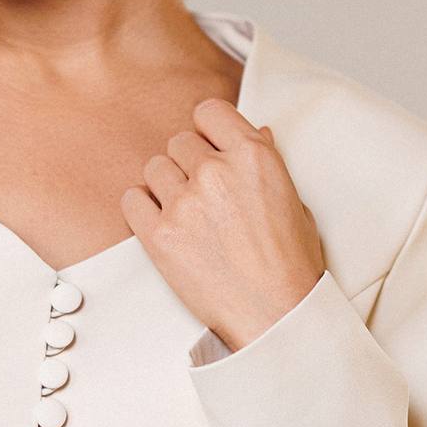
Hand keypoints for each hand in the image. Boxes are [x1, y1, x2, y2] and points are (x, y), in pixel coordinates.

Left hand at [120, 99, 324, 350]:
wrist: (274, 315)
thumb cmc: (290, 264)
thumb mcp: (294, 202)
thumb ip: (268, 163)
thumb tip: (256, 133)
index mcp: (253, 156)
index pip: (208, 112)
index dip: (206, 130)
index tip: (209, 147)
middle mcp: (216, 171)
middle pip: (179, 142)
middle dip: (187, 164)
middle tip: (201, 195)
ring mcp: (185, 202)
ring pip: (154, 168)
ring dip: (164, 186)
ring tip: (185, 214)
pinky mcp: (159, 235)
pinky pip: (131, 200)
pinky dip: (141, 209)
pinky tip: (161, 225)